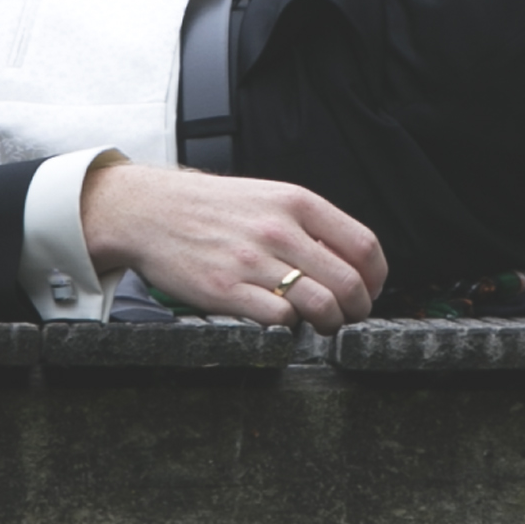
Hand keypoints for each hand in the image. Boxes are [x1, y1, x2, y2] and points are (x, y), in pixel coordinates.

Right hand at [80, 164, 385, 330]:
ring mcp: (252, 261)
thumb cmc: (209, 207)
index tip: (370, 289)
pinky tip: (281, 320)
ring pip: (321, 305)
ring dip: (330, 323)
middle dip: (357, 308)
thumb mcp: (266, 196)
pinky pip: (281, 320)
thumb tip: (347, 260)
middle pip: (349, 282)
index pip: (363, 245)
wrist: (148, 210)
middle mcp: (278, 229)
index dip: (376, 277)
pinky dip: (289, 327)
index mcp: (295, 201)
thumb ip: (307, 223)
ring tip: (321, 324)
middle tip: (348, 315)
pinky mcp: (226, 290)